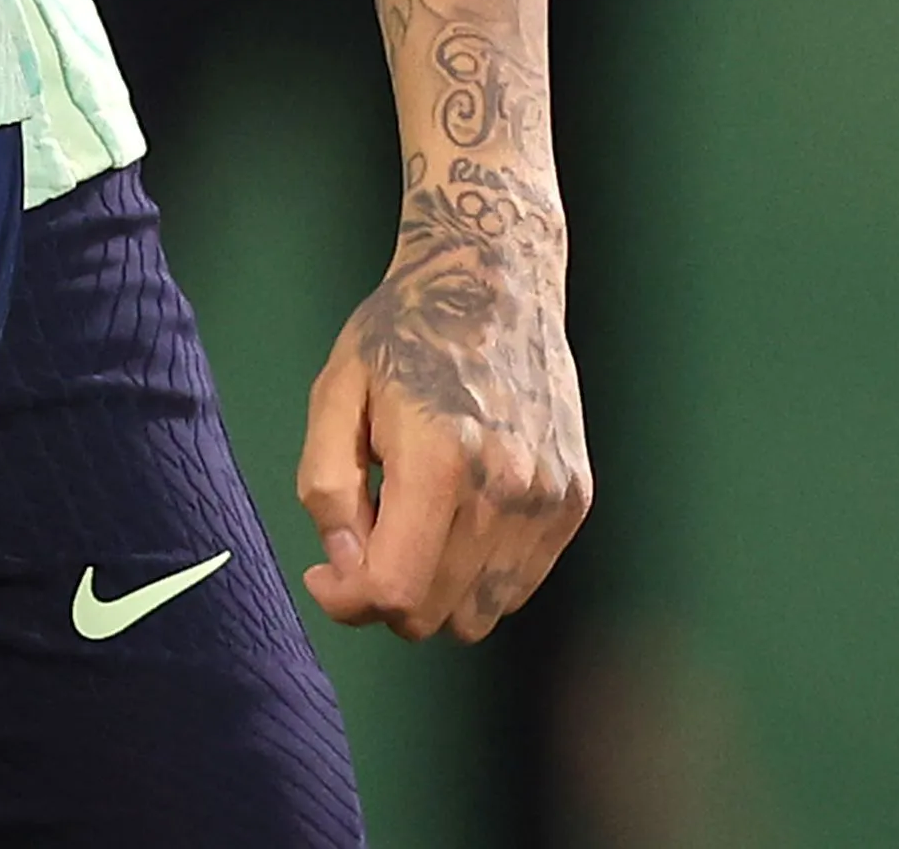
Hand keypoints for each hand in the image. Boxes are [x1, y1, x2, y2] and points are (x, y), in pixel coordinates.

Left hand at [300, 202, 590, 639]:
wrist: (493, 283)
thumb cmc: (401, 332)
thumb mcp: (334, 392)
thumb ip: (327, 486)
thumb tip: (344, 569)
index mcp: (439, 460)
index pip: (397, 588)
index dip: (348, 600)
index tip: (324, 575)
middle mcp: (506, 491)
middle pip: (437, 614)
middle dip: (384, 596)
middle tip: (360, 540)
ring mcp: (549, 502)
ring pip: (482, 613)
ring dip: (434, 591)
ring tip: (409, 521)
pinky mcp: (574, 503)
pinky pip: (518, 584)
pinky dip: (476, 573)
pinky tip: (453, 514)